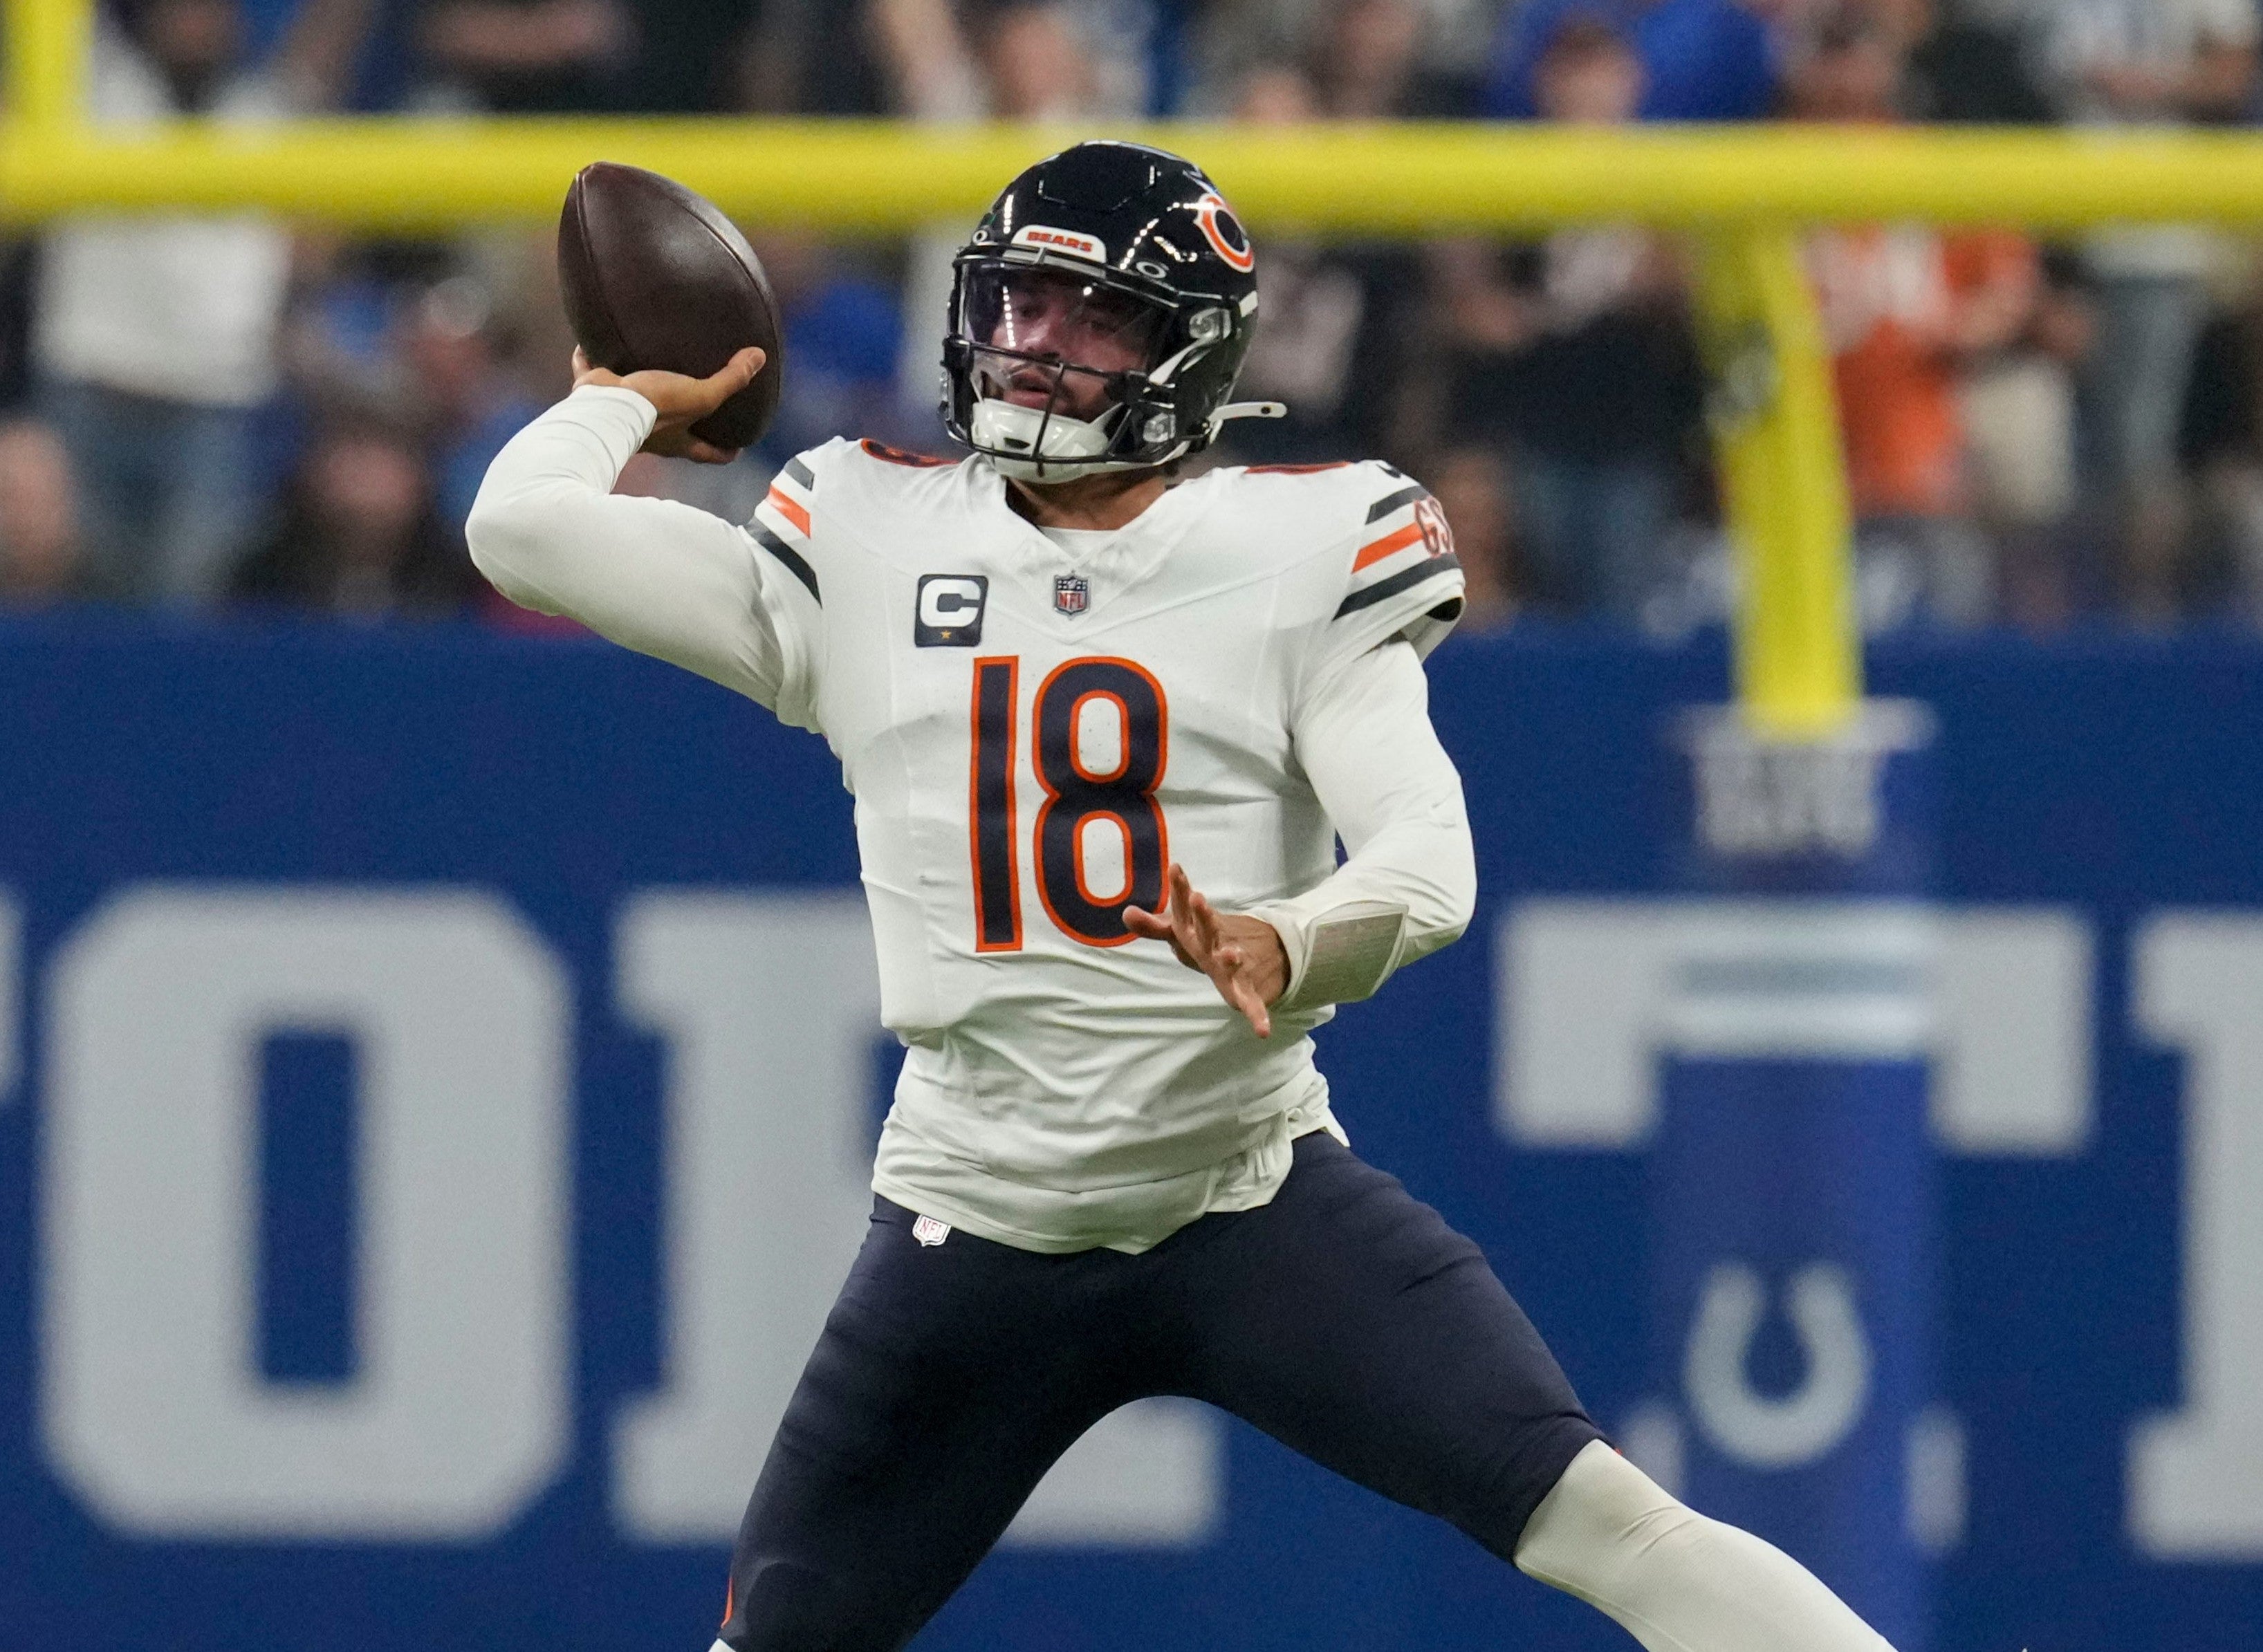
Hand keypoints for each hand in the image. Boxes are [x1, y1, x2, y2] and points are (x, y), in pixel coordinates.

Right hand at [572, 345, 764, 464]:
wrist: (605, 406)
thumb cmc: (657, 409)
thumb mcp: (701, 397)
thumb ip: (730, 380)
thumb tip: (759, 358)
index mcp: (678, 441)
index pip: (709, 453)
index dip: (726, 451)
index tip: (738, 447)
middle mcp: (651, 433)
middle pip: (673, 431)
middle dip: (685, 420)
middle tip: (698, 403)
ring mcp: (622, 415)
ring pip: (634, 403)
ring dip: (641, 389)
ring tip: (651, 368)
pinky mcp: (596, 395)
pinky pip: (591, 371)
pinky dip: (588, 357)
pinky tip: (591, 340)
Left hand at [1123, 863, 1287, 1038]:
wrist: (1265, 951)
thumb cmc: (1211, 940)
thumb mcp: (1182, 932)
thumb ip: (1155, 927)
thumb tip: (1126, 913)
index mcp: (1201, 929)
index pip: (1187, 907)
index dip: (1180, 889)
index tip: (1175, 868)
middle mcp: (1218, 943)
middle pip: (1210, 928)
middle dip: (1204, 916)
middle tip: (1198, 899)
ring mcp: (1235, 965)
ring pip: (1233, 961)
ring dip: (1231, 958)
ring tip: (1232, 955)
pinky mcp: (1248, 990)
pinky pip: (1253, 1005)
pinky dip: (1258, 1016)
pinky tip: (1262, 1031)